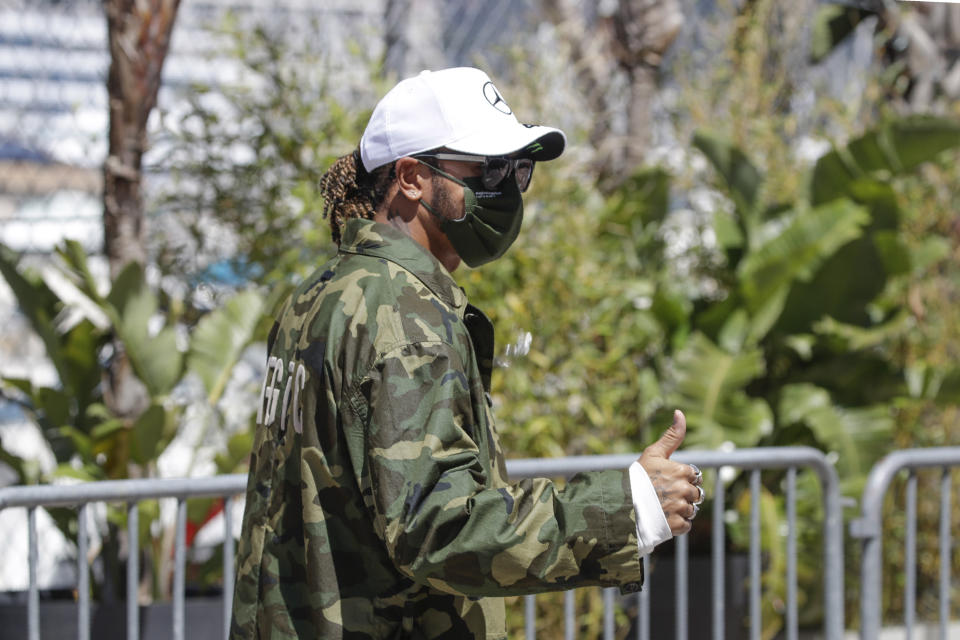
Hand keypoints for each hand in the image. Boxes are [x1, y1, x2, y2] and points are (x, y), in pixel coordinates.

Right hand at [638, 409, 703, 535]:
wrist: (621, 503)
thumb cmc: (638, 476)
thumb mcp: (654, 453)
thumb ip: (672, 435)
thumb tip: (679, 411)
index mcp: (682, 471)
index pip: (694, 476)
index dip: (681, 478)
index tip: (666, 480)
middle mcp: (684, 489)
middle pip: (695, 494)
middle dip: (683, 494)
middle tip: (663, 494)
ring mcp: (681, 508)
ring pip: (691, 509)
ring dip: (680, 509)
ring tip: (661, 506)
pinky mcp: (677, 525)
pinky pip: (686, 524)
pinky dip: (677, 523)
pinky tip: (663, 517)